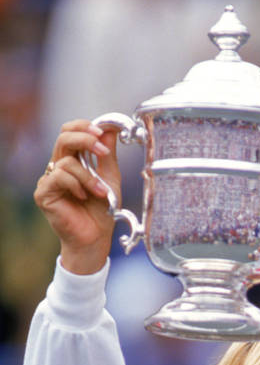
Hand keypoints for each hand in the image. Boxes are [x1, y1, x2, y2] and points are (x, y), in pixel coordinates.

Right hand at [34, 119, 120, 273]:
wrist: (96, 237)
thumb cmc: (102, 209)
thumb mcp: (110, 177)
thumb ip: (107, 153)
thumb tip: (111, 128)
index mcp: (73, 159)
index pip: (70, 131)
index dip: (85, 127)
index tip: (102, 132)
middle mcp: (58, 166)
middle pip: (64, 137)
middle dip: (85, 139)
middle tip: (102, 151)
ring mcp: (49, 179)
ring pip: (66, 161)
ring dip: (88, 176)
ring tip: (100, 193)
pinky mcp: (43, 193)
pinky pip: (58, 177)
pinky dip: (76, 185)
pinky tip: (83, 198)